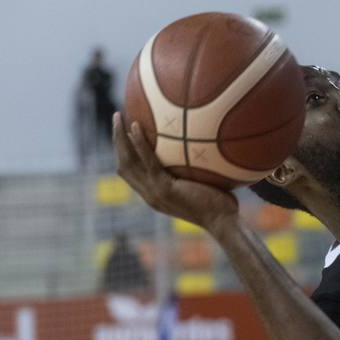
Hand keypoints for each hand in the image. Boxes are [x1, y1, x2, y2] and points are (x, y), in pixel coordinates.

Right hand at [113, 114, 239, 232]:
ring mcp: (155, 192)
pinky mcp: (164, 189)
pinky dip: (140, 144)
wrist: (223, 222)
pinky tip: (135, 126)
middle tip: (116, 117)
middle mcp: (149, 194)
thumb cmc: (220, 204)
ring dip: (120, 138)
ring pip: (128, 162)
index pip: (130, 172)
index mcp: (154, 194)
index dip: (123, 152)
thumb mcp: (201, 185)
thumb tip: (202, 148)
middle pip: (123, 164)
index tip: (123, 132)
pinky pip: (148, 162)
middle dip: (116, 140)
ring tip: (118, 116)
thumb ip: (192, 171)